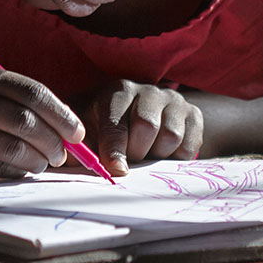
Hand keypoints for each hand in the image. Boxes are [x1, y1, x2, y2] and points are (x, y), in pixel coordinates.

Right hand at [0, 64, 85, 181]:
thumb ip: (11, 97)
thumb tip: (63, 121)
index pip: (32, 92)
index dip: (61, 113)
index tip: (77, 131)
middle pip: (26, 120)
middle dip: (54, 140)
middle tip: (64, 153)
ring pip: (15, 147)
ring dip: (39, 160)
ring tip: (45, 164)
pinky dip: (19, 172)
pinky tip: (24, 171)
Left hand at [81, 80, 202, 174]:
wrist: (142, 113)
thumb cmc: (106, 126)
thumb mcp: (87, 130)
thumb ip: (76, 146)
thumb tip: (69, 160)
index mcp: (118, 91)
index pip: (116, 121)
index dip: (114, 148)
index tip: (115, 170)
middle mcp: (148, 91)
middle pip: (147, 126)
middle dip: (136, 153)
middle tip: (129, 162)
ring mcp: (174, 101)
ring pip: (171, 136)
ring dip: (156, 155)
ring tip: (146, 155)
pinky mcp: (193, 114)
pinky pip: (189, 144)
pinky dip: (176, 158)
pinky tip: (163, 153)